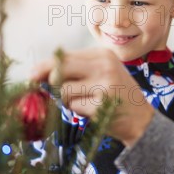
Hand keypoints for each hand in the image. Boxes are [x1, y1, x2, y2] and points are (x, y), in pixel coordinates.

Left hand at [31, 48, 154, 146]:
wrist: (141, 118)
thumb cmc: (116, 93)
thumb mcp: (101, 72)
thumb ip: (76, 69)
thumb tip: (39, 74)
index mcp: (102, 55)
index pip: (64, 56)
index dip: (45, 66)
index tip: (33, 74)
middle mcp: (104, 66)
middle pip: (60, 70)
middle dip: (48, 82)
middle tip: (44, 90)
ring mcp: (103, 86)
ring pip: (63, 91)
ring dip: (66, 100)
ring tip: (83, 101)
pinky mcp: (101, 105)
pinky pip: (73, 107)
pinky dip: (77, 110)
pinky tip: (92, 110)